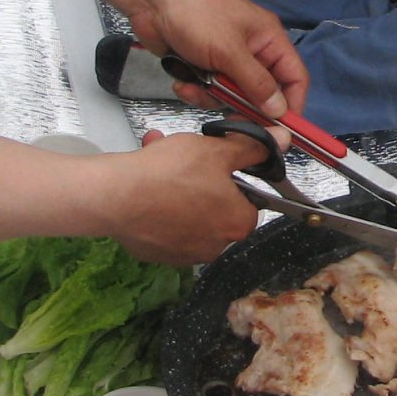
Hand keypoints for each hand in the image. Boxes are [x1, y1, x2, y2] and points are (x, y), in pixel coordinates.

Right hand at [112, 128, 269, 261]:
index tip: (213, 161)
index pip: (249, 199)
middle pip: (217, 206)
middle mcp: (216, 247)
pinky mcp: (157, 255)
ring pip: (189, 213)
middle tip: (182, 158)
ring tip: (157, 161)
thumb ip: (251, 147)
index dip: (232, 176)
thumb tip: (281, 141)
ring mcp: (184, 255)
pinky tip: (144, 185)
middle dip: (200, 179)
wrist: (116, 196)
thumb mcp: (216, 150)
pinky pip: (165, 226)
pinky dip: (158, 206)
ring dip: (177, 189)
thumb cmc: (169, 173)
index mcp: (238, 224)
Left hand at [124, 0, 307, 118]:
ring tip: (195, 86)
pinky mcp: (203, 64)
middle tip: (229, 116)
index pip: (294, 76)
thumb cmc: (195, 15)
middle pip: (261, 92)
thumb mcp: (230, 52)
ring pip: (232, 95)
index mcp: (268, 38)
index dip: (292, 104)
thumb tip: (280, 110)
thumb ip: (256, 84)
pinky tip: (182, 80)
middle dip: (242, 104)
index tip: (282, 129)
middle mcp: (252, 50)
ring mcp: (226, 58)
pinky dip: (196, 90)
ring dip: (213, 97)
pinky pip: (209, 90)